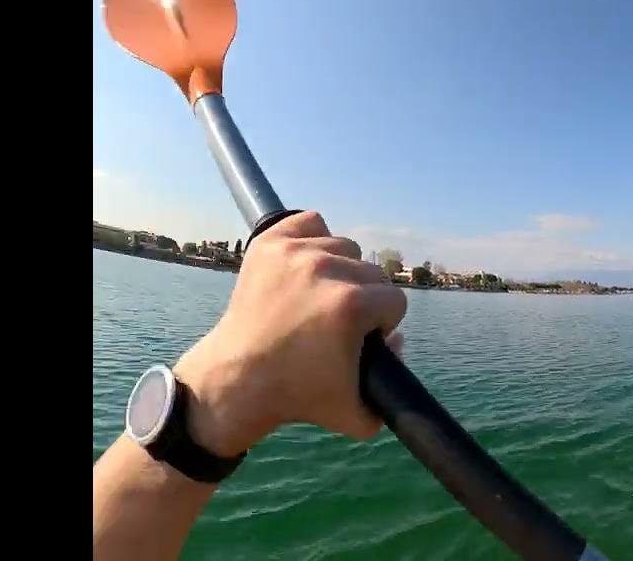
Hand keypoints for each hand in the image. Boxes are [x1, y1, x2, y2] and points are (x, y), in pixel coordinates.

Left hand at [172, 211, 406, 455]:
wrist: (236, 381)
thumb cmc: (299, 396)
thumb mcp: (358, 410)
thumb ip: (394, 379)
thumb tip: (396, 338)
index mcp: (352, 304)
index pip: (395, 301)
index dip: (381, 325)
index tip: (359, 340)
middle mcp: (326, 270)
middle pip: (373, 273)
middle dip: (364, 299)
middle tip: (336, 324)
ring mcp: (295, 253)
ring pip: (345, 248)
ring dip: (340, 271)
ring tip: (318, 299)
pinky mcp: (269, 244)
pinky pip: (310, 222)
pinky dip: (313, 239)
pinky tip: (305, 267)